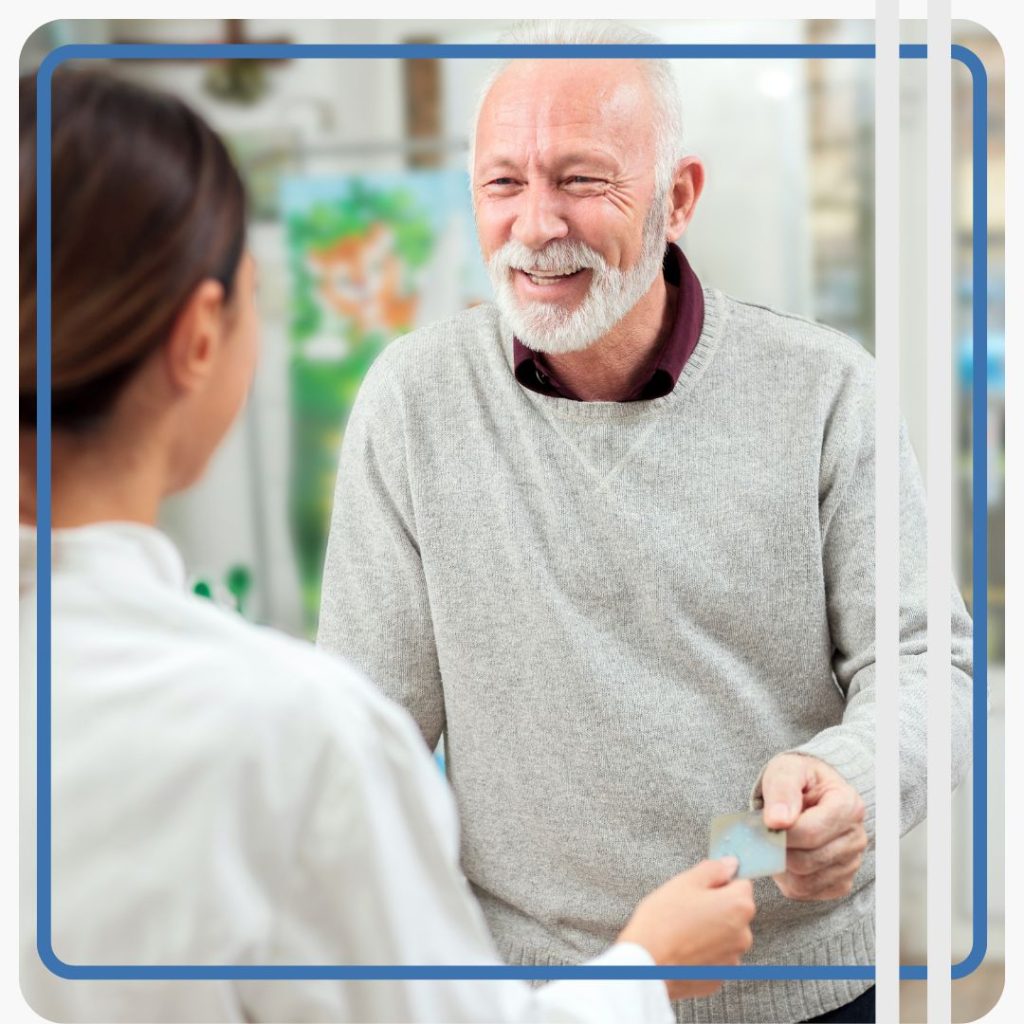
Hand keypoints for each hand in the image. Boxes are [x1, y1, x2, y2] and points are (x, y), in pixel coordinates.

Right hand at [617, 857, 755, 1000]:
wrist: (646, 966)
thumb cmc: (663, 921)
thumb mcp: (685, 882)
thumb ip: (713, 869)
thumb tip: (730, 864)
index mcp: (739, 907)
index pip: (741, 883)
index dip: (719, 881)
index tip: (701, 887)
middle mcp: (743, 935)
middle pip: (735, 911)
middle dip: (716, 906)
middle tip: (686, 907)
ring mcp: (732, 960)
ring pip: (725, 934)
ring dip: (710, 930)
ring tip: (682, 929)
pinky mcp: (719, 978)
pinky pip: (715, 957)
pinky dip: (704, 952)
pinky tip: (683, 947)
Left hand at [759, 753, 867, 900]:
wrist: (810, 793)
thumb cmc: (799, 780)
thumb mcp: (787, 769)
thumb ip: (782, 789)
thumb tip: (777, 821)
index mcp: (848, 805)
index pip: (809, 833)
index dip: (780, 832)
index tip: (764, 823)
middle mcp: (856, 838)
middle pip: (806, 860)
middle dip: (777, 848)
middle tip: (763, 833)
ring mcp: (851, 864)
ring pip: (804, 880)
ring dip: (780, 865)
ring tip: (775, 842)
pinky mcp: (840, 883)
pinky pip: (805, 892)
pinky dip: (787, 878)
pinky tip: (785, 855)